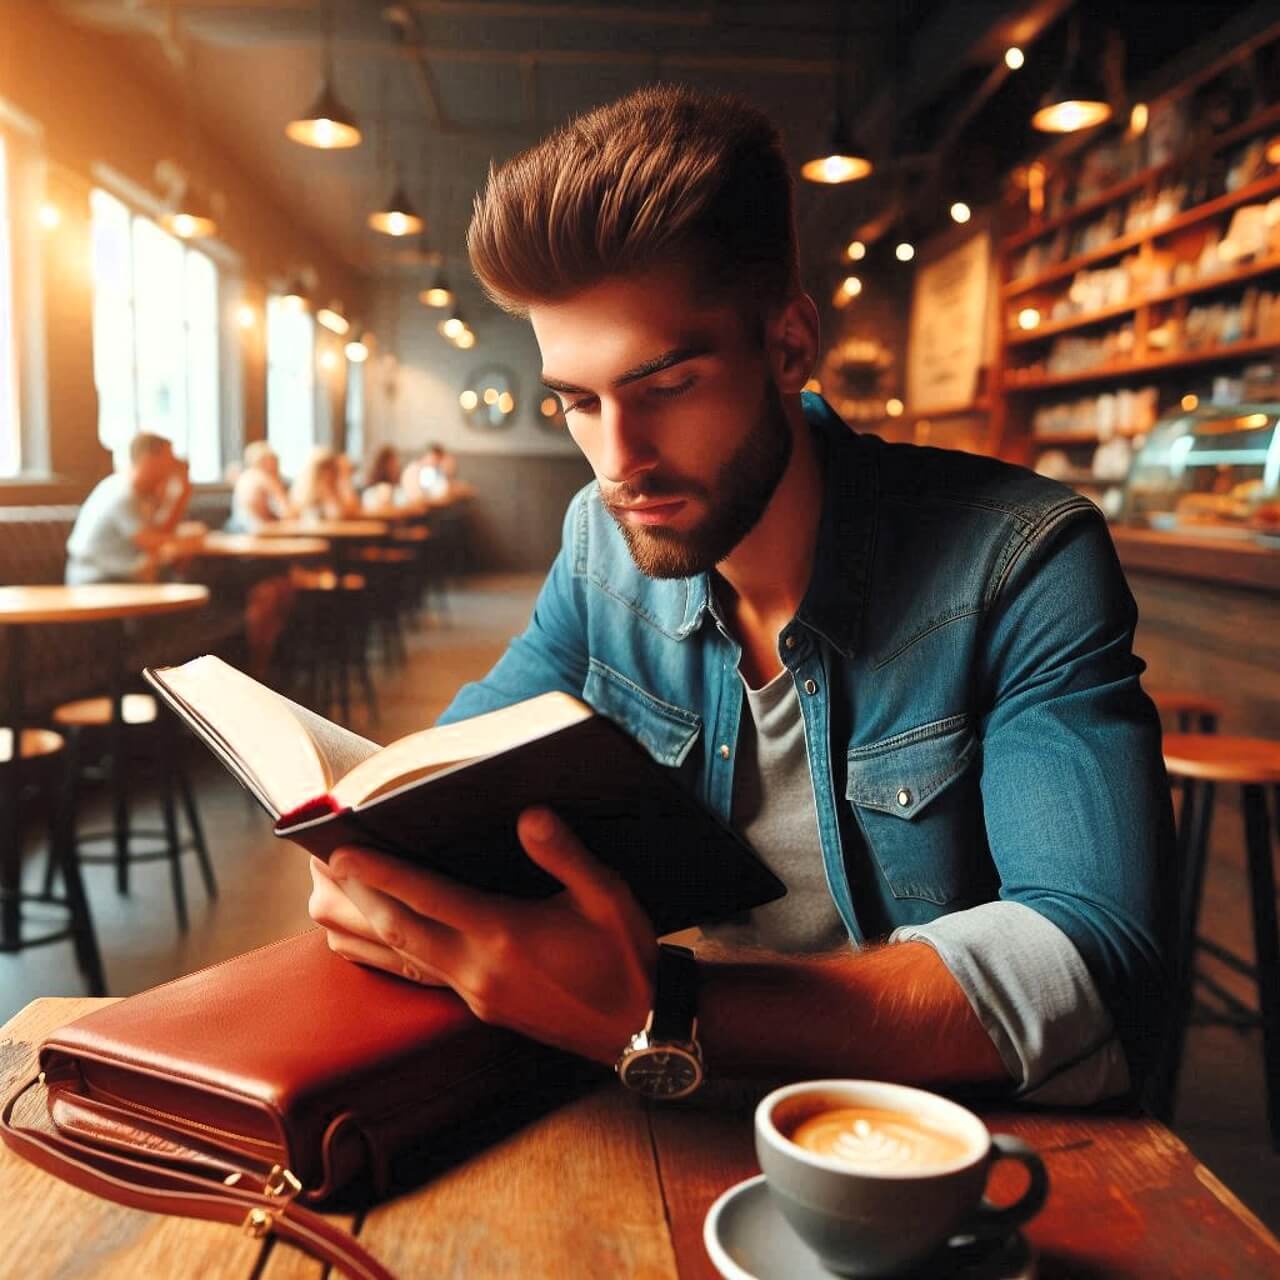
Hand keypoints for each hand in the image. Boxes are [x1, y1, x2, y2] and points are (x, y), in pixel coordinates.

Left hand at [307, 807, 658, 1063]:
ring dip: (362, 926)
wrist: (639, 1028)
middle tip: (321, 865)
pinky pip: (417, 975)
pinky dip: (387, 953)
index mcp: (505, 935)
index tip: (344, 850)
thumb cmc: (624, 957)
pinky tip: (375, 940)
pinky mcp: (478, 1006)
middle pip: (398, 930)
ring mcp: (473, 992)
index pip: (429, 898)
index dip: (382, 873)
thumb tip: (529, 815)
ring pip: (400, 958)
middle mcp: (478, 967)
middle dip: (356, 895)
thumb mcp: (608, 897)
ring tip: (330, 898)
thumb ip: (566, 855)